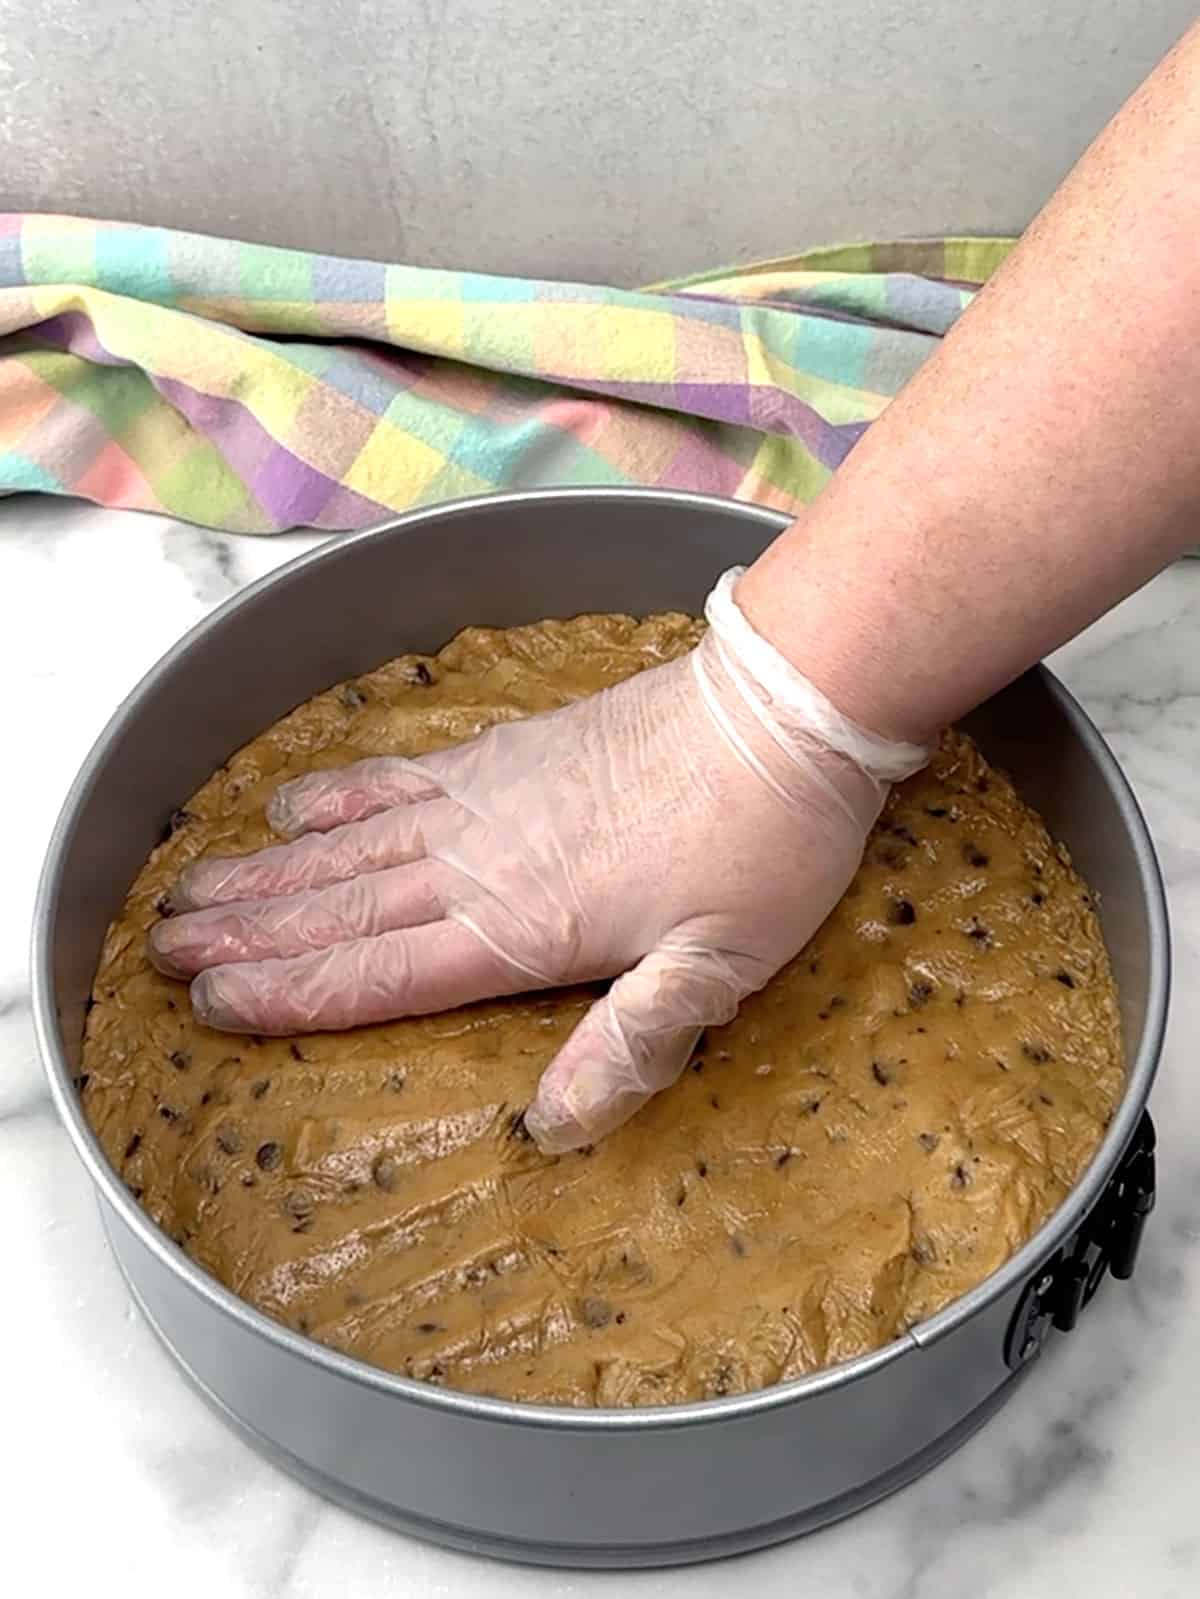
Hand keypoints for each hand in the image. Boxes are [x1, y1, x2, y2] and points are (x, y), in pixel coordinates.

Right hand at [148, 571, 926, 1152]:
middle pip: (343, 908)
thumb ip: (631, 1042)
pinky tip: (295, 804)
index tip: (213, 1003)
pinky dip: (339, 795)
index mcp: (523, 928)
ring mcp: (488, 800)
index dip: (291, 993)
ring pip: (352, 845)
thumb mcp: (719, 967)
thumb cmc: (763, 848)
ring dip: (269, 872)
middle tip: (164, 947)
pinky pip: (399, 777)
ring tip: (194, 886)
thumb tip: (557, 1128)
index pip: (381, 973)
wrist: (781, 710)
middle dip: (248, 933)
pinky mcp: (507, 753)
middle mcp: (482, 863)